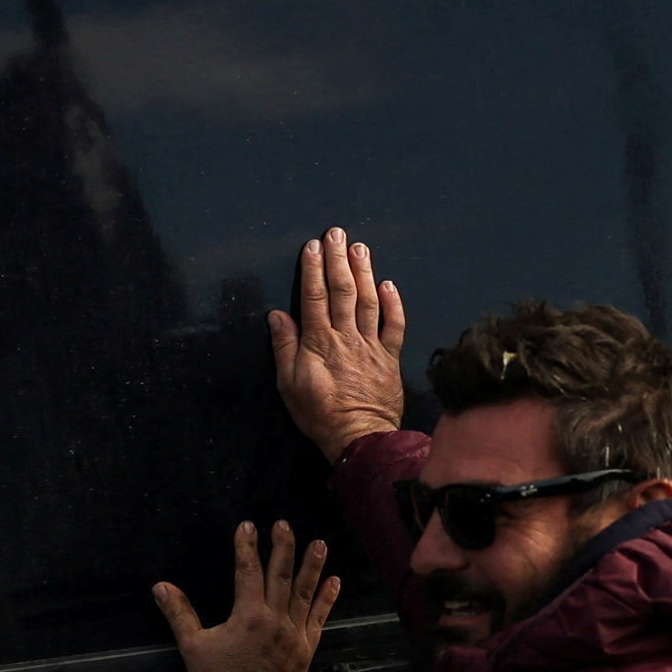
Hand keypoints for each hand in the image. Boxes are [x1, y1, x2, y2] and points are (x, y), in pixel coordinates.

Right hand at [155, 522, 340, 671]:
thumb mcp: (193, 647)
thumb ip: (179, 614)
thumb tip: (161, 586)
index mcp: (248, 615)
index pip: (248, 572)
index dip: (247, 547)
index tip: (247, 525)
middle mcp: (275, 618)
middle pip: (280, 575)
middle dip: (282, 547)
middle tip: (284, 524)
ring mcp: (294, 632)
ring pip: (304, 593)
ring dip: (312, 566)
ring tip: (320, 544)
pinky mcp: (306, 647)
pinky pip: (319, 618)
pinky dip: (327, 600)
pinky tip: (335, 581)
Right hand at [269, 230, 412, 461]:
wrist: (360, 438)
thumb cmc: (320, 415)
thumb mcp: (289, 385)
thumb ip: (285, 347)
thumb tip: (278, 316)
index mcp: (319, 342)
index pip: (314, 297)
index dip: (313, 269)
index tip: (312, 246)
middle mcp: (346, 337)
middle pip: (341, 291)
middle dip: (338, 260)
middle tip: (336, 233)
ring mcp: (371, 346)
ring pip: (367, 301)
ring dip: (364, 272)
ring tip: (360, 248)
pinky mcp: (389, 358)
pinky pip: (394, 326)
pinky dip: (393, 304)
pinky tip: (388, 285)